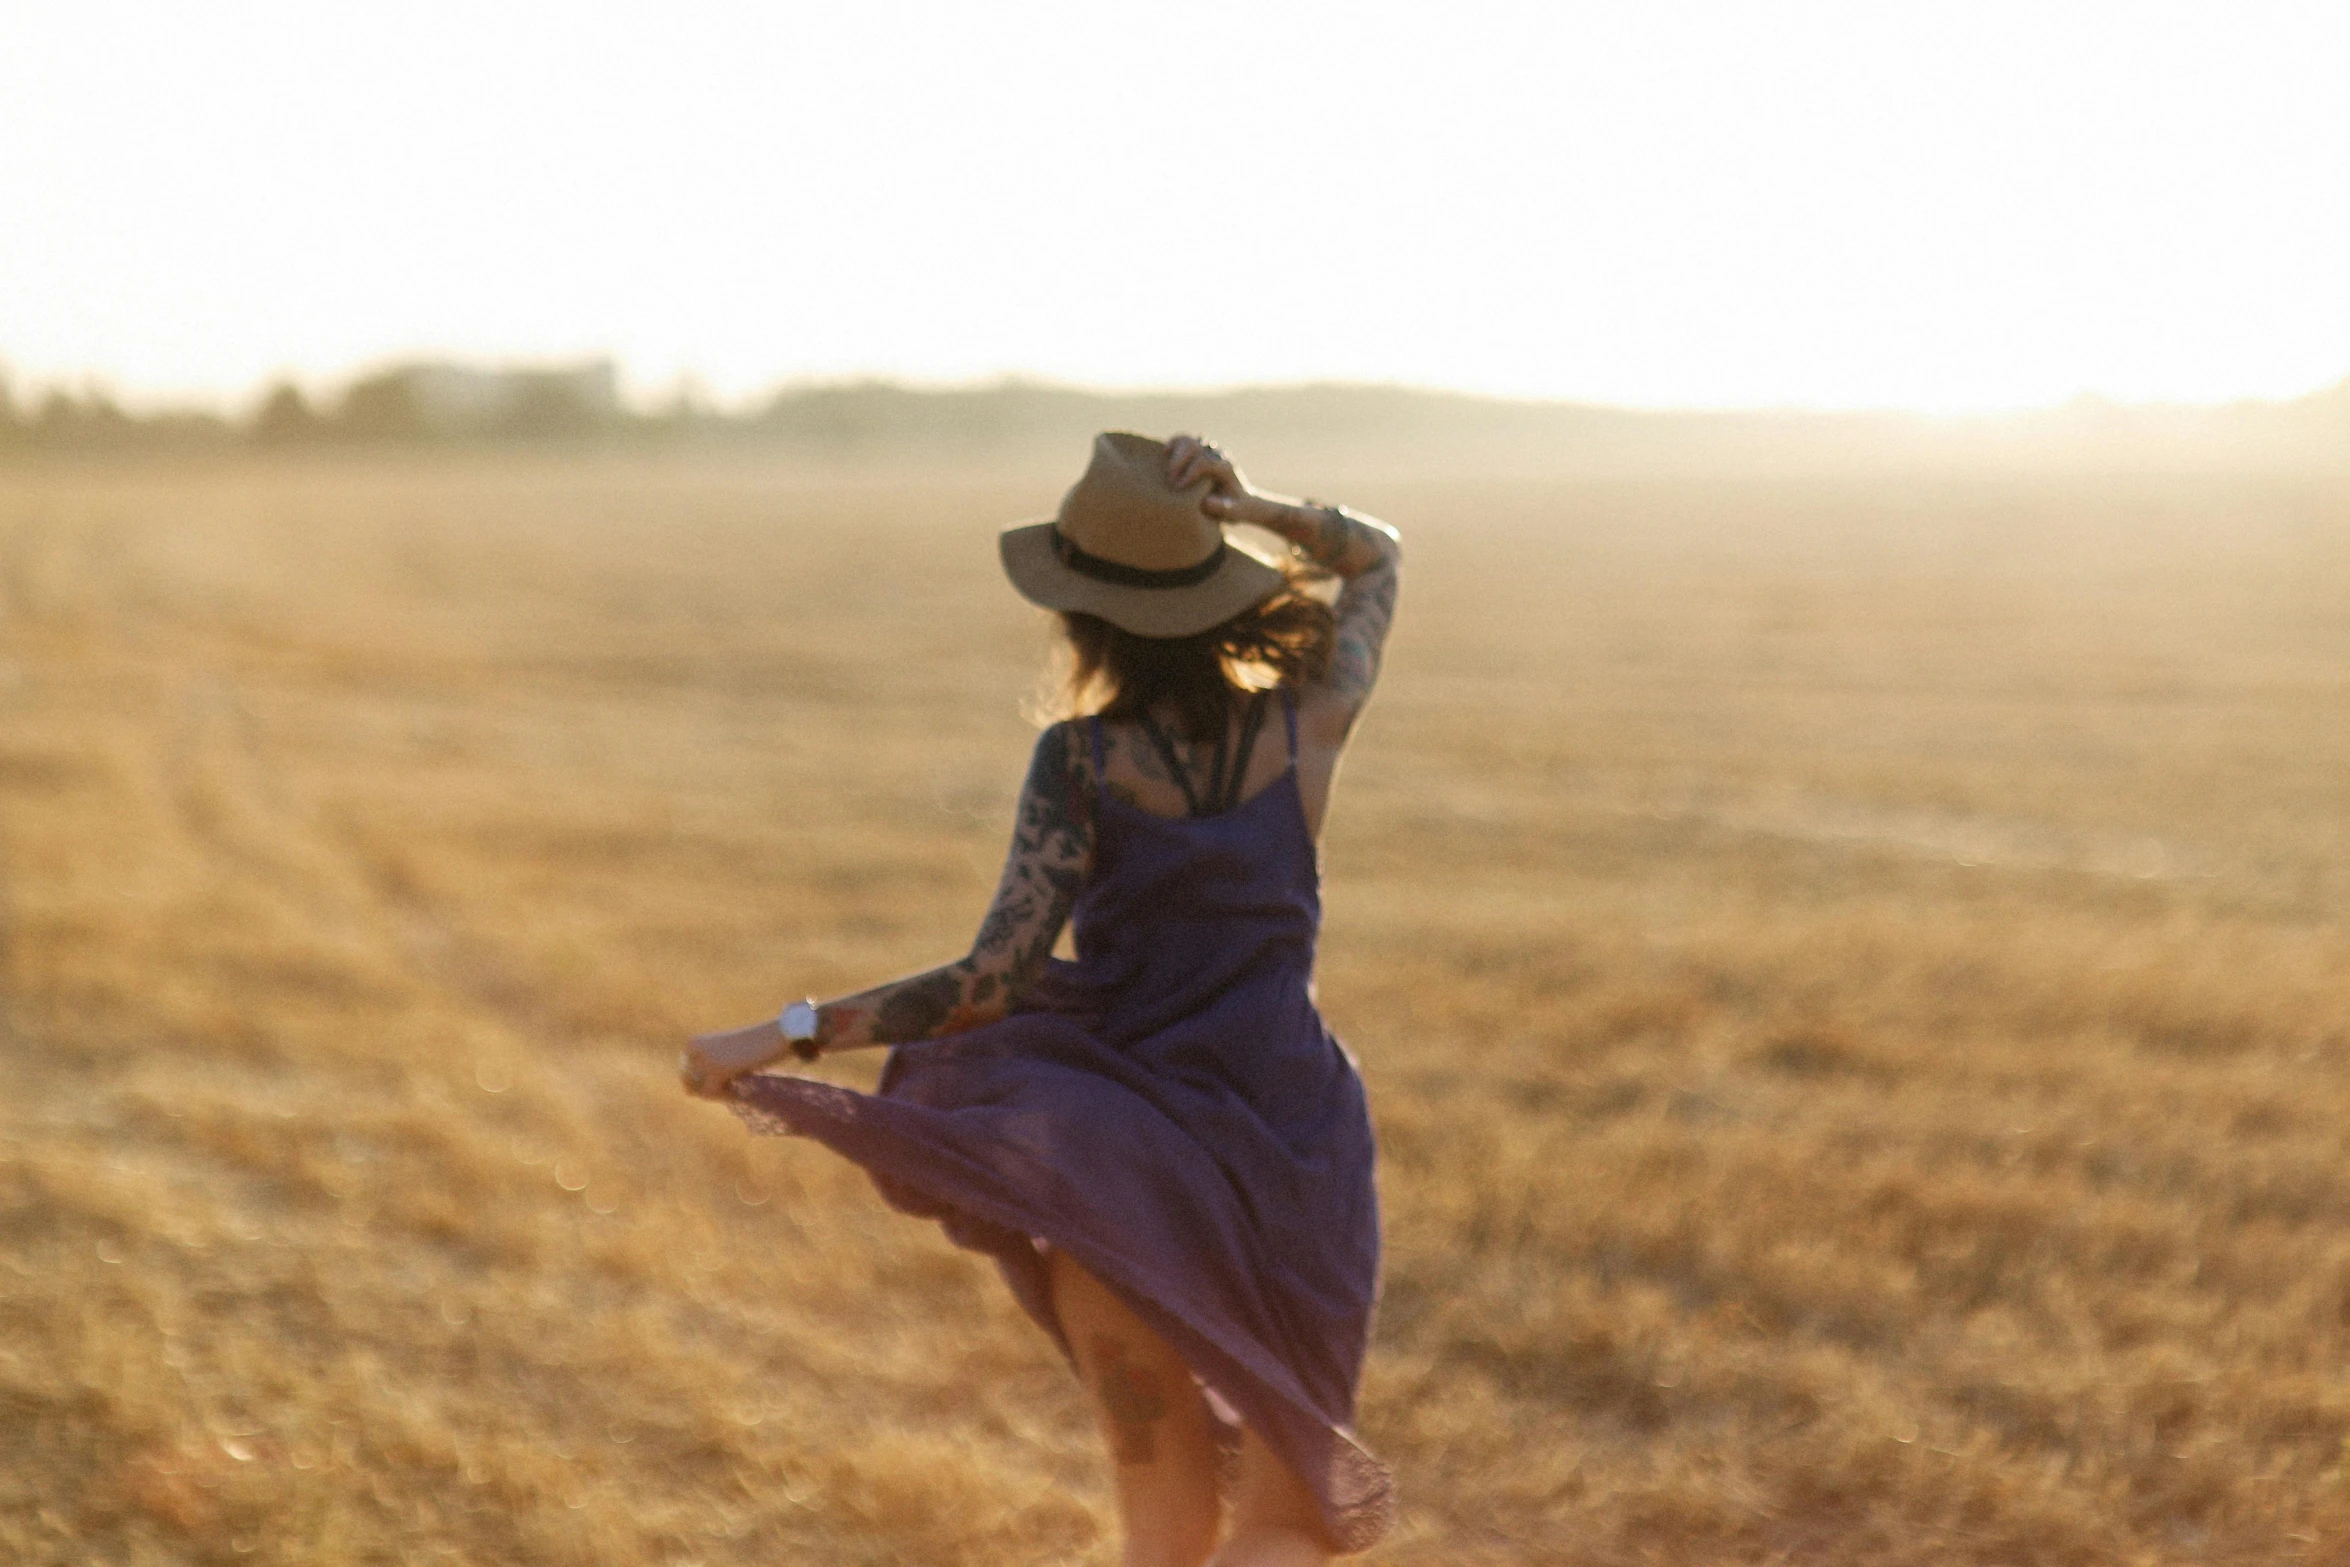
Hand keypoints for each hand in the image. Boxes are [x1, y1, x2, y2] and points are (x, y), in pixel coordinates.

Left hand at [679, 1022, 784, 1097]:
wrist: (775, 1035)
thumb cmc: (751, 1046)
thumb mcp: (723, 1056)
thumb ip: (704, 1072)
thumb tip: (686, 1093)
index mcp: (692, 1043)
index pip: (685, 1075)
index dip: (706, 1082)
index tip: (727, 1078)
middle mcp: (693, 1049)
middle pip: (690, 1085)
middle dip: (710, 1089)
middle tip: (732, 1085)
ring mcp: (703, 1059)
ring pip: (699, 1091)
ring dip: (718, 1094)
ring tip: (737, 1087)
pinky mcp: (717, 1070)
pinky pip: (712, 1094)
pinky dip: (727, 1096)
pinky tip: (741, 1090)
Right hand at [1164, 434, 1284, 528]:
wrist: (1241, 500)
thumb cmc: (1236, 509)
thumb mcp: (1234, 513)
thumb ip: (1223, 508)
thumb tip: (1206, 502)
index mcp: (1225, 467)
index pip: (1204, 462)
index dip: (1188, 473)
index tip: (1178, 488)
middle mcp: (1218, 455)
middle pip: (1194, 447)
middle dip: (1178, 462)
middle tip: (1169, 480)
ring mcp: (1209, 450)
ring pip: (1188, 440)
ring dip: (1174, 453)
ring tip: (1165, 470)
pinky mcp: (1201, 450)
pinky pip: (1185, 440)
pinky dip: (1173, 444)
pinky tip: (1165, 454)